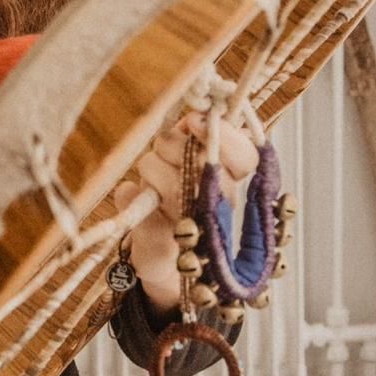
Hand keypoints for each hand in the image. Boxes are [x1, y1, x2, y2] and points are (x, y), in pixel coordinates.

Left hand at [114, 111, 259, 320]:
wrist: (161, 258)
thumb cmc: (174, 197)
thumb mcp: (185, 160)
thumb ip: (191, 138)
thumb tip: (190, 118)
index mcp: (232, 184)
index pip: (246, 157)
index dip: (225, 136)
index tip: (194, 120)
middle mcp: (220, 208)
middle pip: (201, 163)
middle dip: (171, 144)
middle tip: (161, 148)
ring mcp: (191, 231)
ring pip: (168, 181)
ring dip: (150, 167)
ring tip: (150, 178)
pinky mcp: (158, 247)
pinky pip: (137, 202)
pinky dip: (129, 193)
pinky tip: (136, 198)